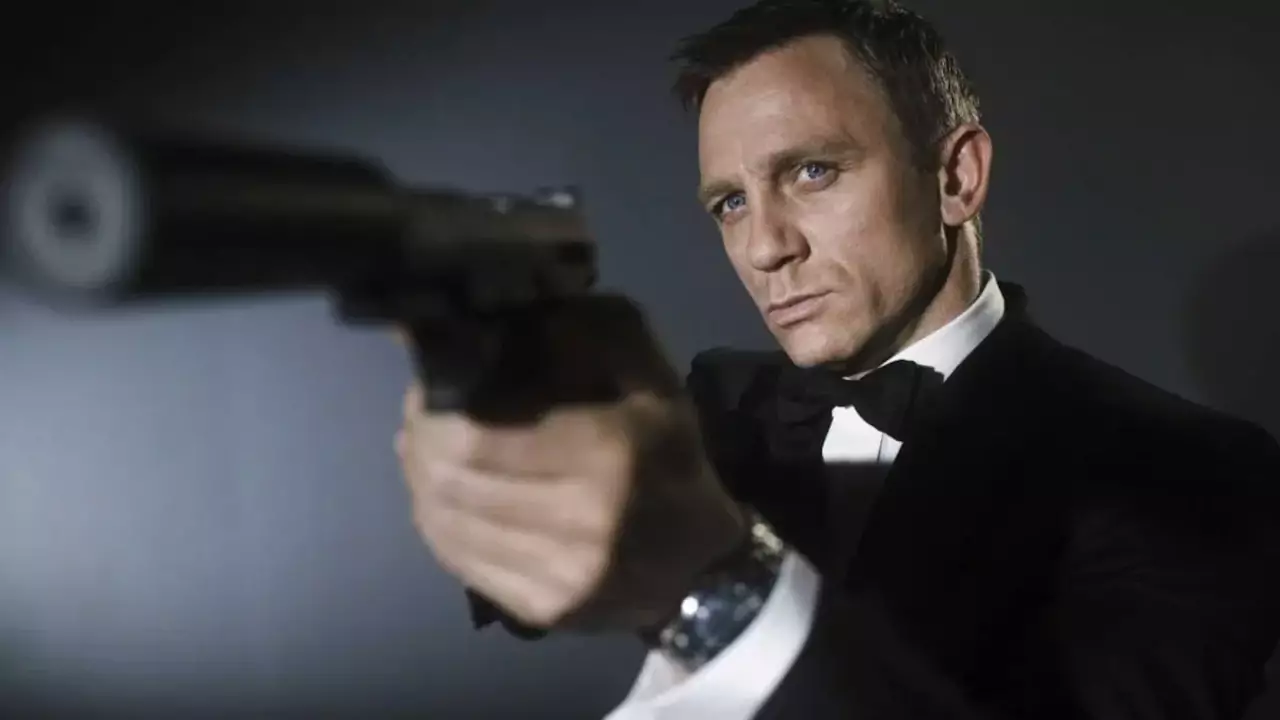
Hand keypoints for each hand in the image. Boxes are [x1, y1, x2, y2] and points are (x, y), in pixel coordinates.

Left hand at [394, 296, 746, 631]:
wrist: (703, 561)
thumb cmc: (668, 453)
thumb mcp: (646, 372)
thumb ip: (582, 333)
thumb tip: (495, 319)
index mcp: (605, 452)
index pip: (474, 437)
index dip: (434, 410)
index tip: (429, 387)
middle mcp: (579, 521)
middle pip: (450, 481)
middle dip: (420, 443)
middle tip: (421, 418)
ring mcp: (557, 576)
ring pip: (443, 523)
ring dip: (422, 482)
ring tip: (428, 454)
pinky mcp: (540, 611)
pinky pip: (457, 561)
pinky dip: (439, 523)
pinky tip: (445, 498)